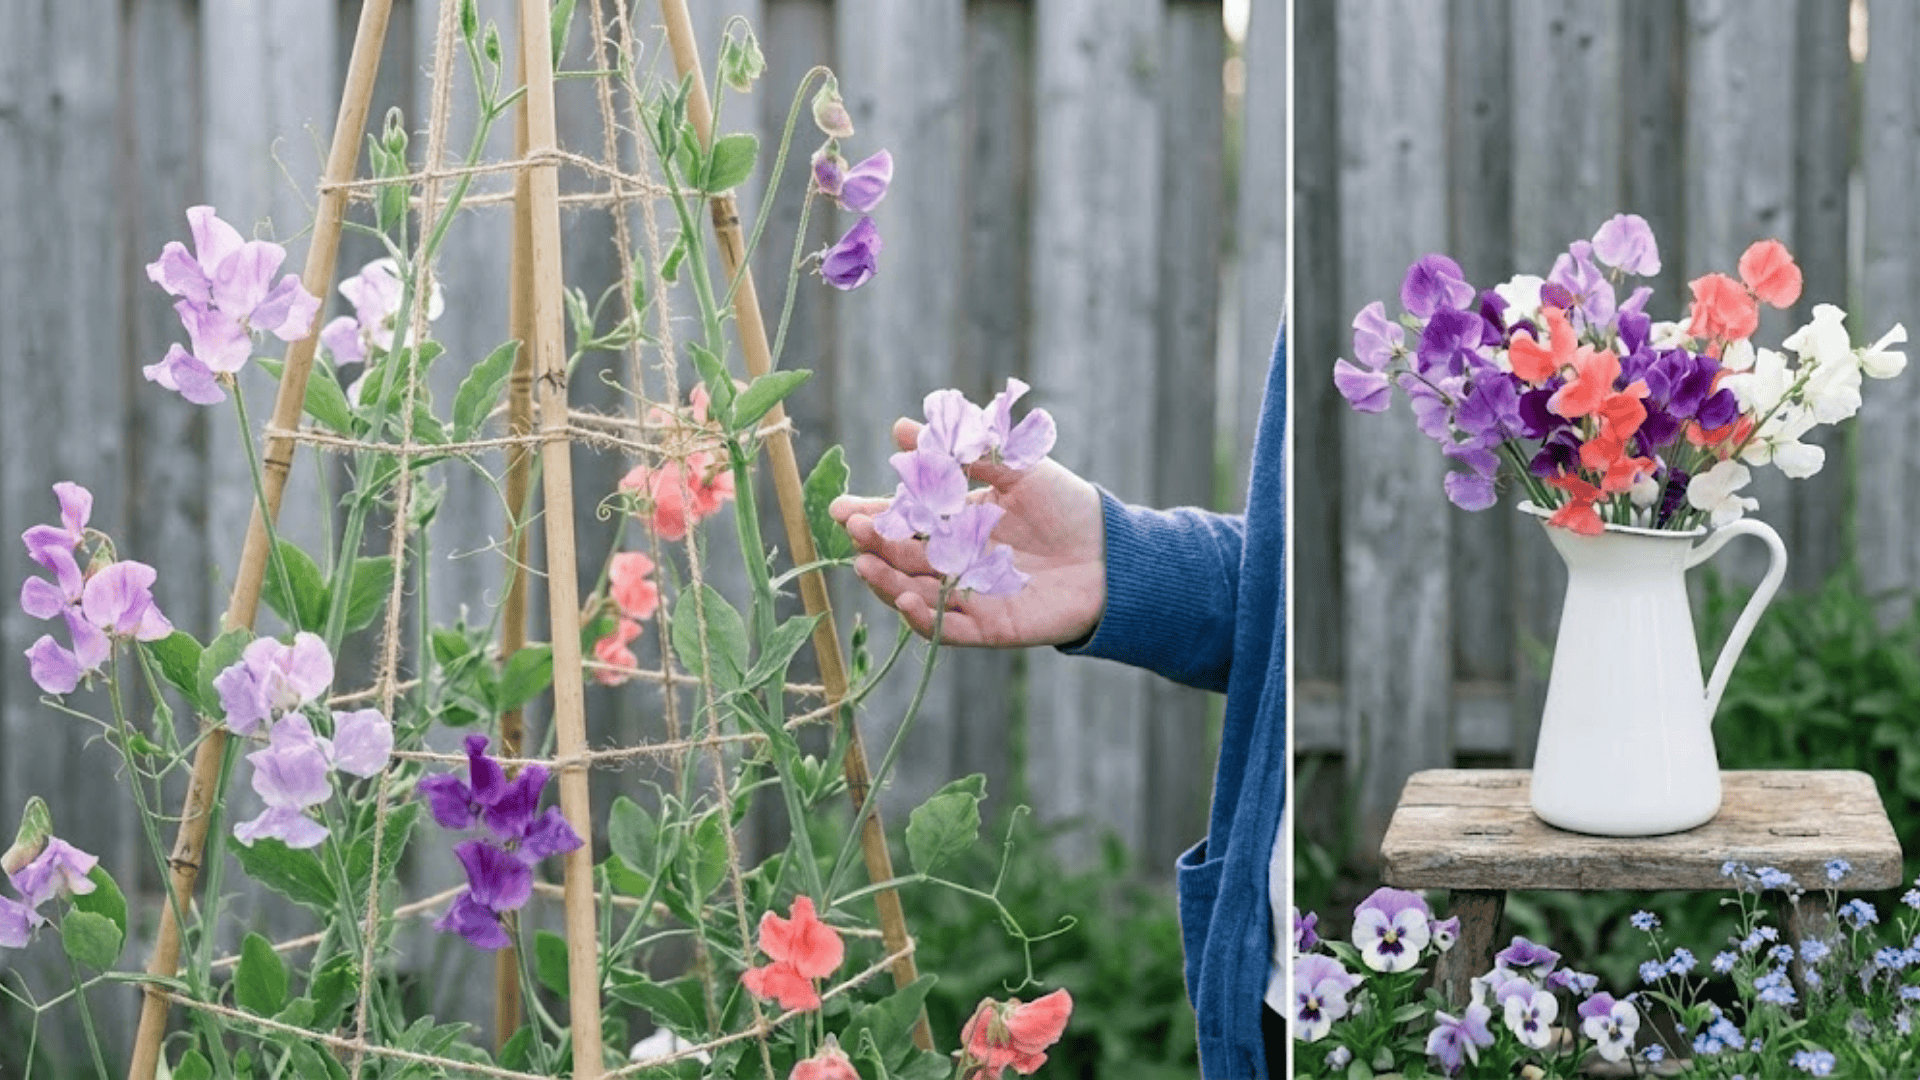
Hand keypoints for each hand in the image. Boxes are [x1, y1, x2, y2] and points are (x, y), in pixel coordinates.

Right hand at [828, 419, 1105, 646]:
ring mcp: (968, 596)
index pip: (903, 519)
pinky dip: (922, 618)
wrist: (1114, 553)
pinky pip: (946, 629)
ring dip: (886, 580)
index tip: (840, 506)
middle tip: (854, 528)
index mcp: (956, 521)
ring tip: (865, 563)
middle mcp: (954, 560)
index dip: (871, 513)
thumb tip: (903, 427)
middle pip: (901, 556)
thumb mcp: (1016, 467)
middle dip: (874, 542)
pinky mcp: (988, 628)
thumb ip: (963, 453)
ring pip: (913, 592)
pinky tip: (905, 597)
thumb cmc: (1066, 505)